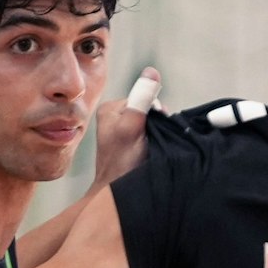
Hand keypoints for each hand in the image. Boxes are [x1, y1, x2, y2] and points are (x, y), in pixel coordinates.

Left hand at [92, 67, 161, 188]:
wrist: (118, 197)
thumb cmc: (123, 165)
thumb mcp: (133, 127)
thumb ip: (142, 98)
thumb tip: (151, 71)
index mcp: (110, 108)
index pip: (144, 99)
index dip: (155, 113)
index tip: (151, 133)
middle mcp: (115, 117)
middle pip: (149, 110)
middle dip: (157, 125)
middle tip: (151, 144)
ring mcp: (123, 132)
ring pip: (152, 124)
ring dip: (157, 135)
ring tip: (150, 150)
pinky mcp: (131, 145)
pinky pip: (150, 136)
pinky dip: (155, 143)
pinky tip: (149, 155)